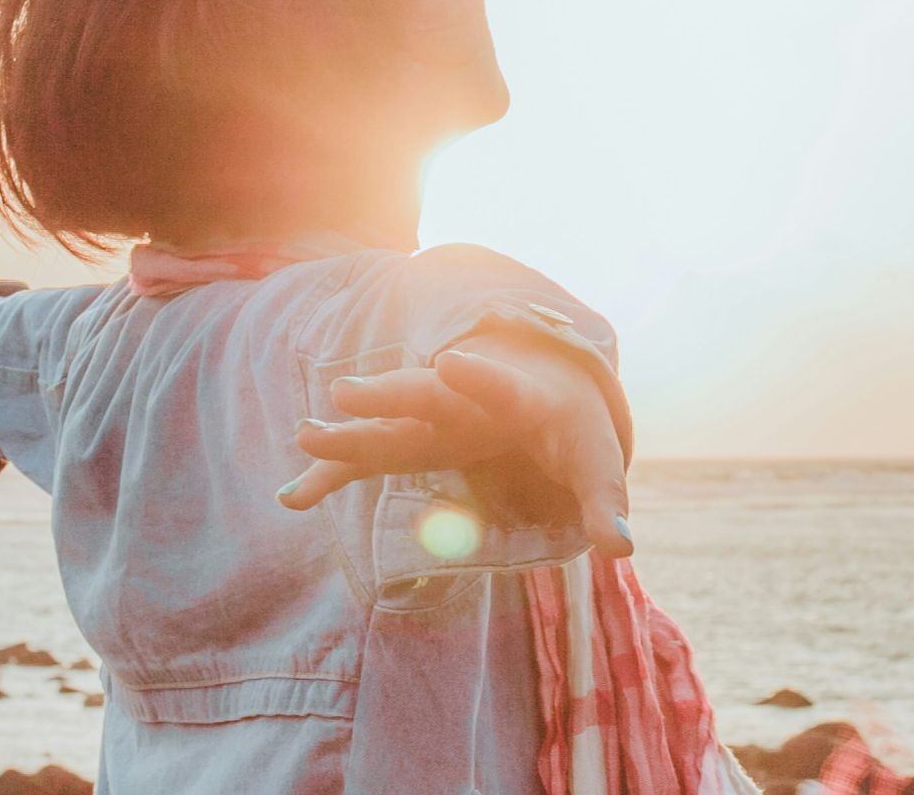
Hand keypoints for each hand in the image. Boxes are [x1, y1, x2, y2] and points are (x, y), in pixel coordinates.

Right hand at [281, 343, 633, 557]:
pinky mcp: (415, 442)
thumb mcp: (596, 460)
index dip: (479, 377)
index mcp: (518, 398)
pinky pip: (369, 459)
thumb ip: (605, 502)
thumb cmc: (573, 425)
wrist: (545, 383)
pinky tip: (294, 496)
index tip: (452, 363)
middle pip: (424, 396)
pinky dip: (334, 475)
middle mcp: (466, 400)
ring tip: (304, 435)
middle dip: (387, 394)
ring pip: (387, 423)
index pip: (499, 386)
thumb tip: (619, 549)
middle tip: (344, 392)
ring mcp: (434, 420)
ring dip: (348, 432)